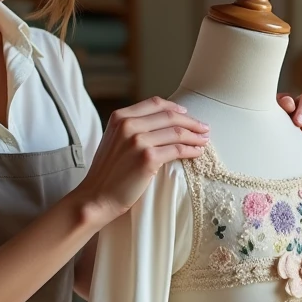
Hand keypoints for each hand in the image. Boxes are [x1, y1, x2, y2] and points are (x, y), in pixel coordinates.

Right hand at [74, 97, 208, 224]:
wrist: (96, 197)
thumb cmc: (107, 173)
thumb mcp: (114, 140)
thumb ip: (131, 128)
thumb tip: (161, 124)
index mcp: (120, 117)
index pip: (155, 104)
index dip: (175, 108)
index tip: (187, 115)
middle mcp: (128, 125)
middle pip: (169, 116)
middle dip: (191, 121)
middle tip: (204, 127)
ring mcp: (137, 141)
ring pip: (176, 132)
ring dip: (194, 135)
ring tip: (204, 140)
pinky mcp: (147, 158)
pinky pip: (176, 149)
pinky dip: (190, 150)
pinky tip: (197, 152)